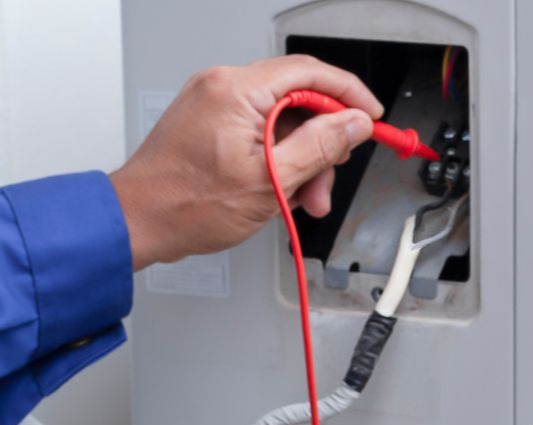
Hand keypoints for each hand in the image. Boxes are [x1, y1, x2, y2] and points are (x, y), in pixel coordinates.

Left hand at [109, 55, 384, 269]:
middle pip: (299, 100)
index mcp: (236, 91)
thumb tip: (354, 123)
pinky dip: (279, 158)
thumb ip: (320, 146)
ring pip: (283, 120)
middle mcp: (223, 86)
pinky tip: (280, 190)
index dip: (349, 94)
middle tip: (329, 180)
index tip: (371, 118)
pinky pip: (261, 130)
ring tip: (302, 198)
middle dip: (323, 142)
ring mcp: (215, 102)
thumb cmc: (187, 205)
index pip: (310, 73)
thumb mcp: (271, 181)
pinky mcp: (211, 120)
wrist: (138, 221)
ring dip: (302, 159)